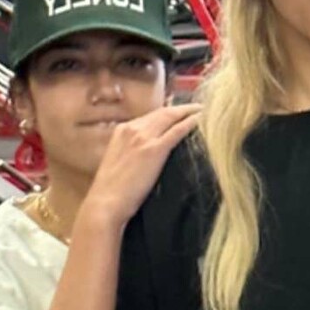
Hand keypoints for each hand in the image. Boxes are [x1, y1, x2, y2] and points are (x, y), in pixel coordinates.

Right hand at [79, 103, 201, 231]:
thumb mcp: (118, 163)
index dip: (167, 113)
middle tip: (198, 106)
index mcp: (121, 131)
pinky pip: (176, 131)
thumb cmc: (111, 191)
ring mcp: (143, 138)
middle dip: (181, 108)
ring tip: (204, 110)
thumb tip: (146, 153)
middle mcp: (132, 129)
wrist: (105, 203)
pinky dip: (190, 123)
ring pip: (170, 117)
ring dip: (188, 112)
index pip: (150, 116)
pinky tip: (201, 120)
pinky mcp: (154, 150)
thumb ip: (131, 152)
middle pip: (162, 113)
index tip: (180, 111)